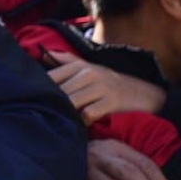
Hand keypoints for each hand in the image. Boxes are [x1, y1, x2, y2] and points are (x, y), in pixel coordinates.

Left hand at [46, 52, 166, 124]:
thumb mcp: (90, 68)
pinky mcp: (111, 102)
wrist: (145, 94)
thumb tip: (43, 55)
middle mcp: (89, 74)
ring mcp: (101, 87)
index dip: (40, 89)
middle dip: (51, 104)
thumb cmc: (110, 83)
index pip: (51, 76)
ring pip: (71, 101)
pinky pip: (87, 113)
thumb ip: (67, 61)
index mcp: (80, 66)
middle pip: (59, 91)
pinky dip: (82, 121)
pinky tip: (81, 124)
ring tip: (62, 119)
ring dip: (66, 113)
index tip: (35, 99)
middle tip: (46, 114)